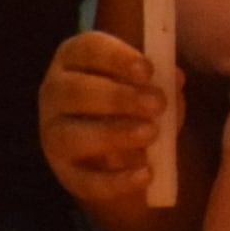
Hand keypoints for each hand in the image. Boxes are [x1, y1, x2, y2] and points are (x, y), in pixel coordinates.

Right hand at [36, 27, 172, 230]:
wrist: (119, 144)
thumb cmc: (132, 96)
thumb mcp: (147, 79)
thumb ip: (161, 78)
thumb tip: (175, 81)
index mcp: (74, 60)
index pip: (86, 50)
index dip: (115, 58)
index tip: (148, 70)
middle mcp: (54, 94)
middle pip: (74, 92)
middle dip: (117, 97)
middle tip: (156, 104)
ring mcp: (54, 135)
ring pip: (71, 135)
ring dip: (112, 134)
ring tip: (150, 133)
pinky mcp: (65, 172)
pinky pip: (84, 180)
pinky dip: (115, 181)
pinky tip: (145, 175)